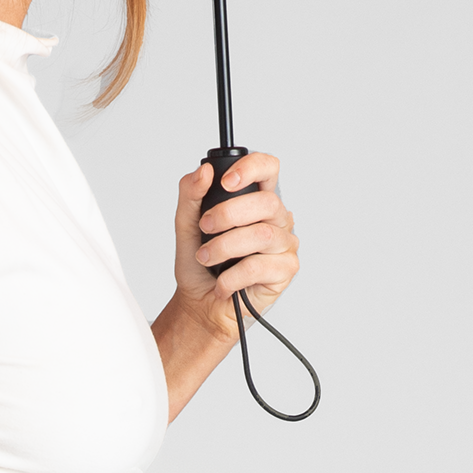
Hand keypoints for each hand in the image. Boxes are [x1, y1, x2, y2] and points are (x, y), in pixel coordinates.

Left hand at [172, 151, 300, 340]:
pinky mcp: (285, 270)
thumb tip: (203, 172)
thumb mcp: (186, 225)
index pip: (268, 168)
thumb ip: (191, 195)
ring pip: (264, 235)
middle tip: (205, 228)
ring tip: (206, 258)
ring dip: (226, 247)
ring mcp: (284, 244)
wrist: (200, 304)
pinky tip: (222, 283)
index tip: (226, 181)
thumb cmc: (200, 265)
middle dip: (228, 214)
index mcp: (256, 200)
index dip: (252, 168)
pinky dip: (233, 276)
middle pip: (267, 202)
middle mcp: (276, 218)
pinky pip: (261, 266)